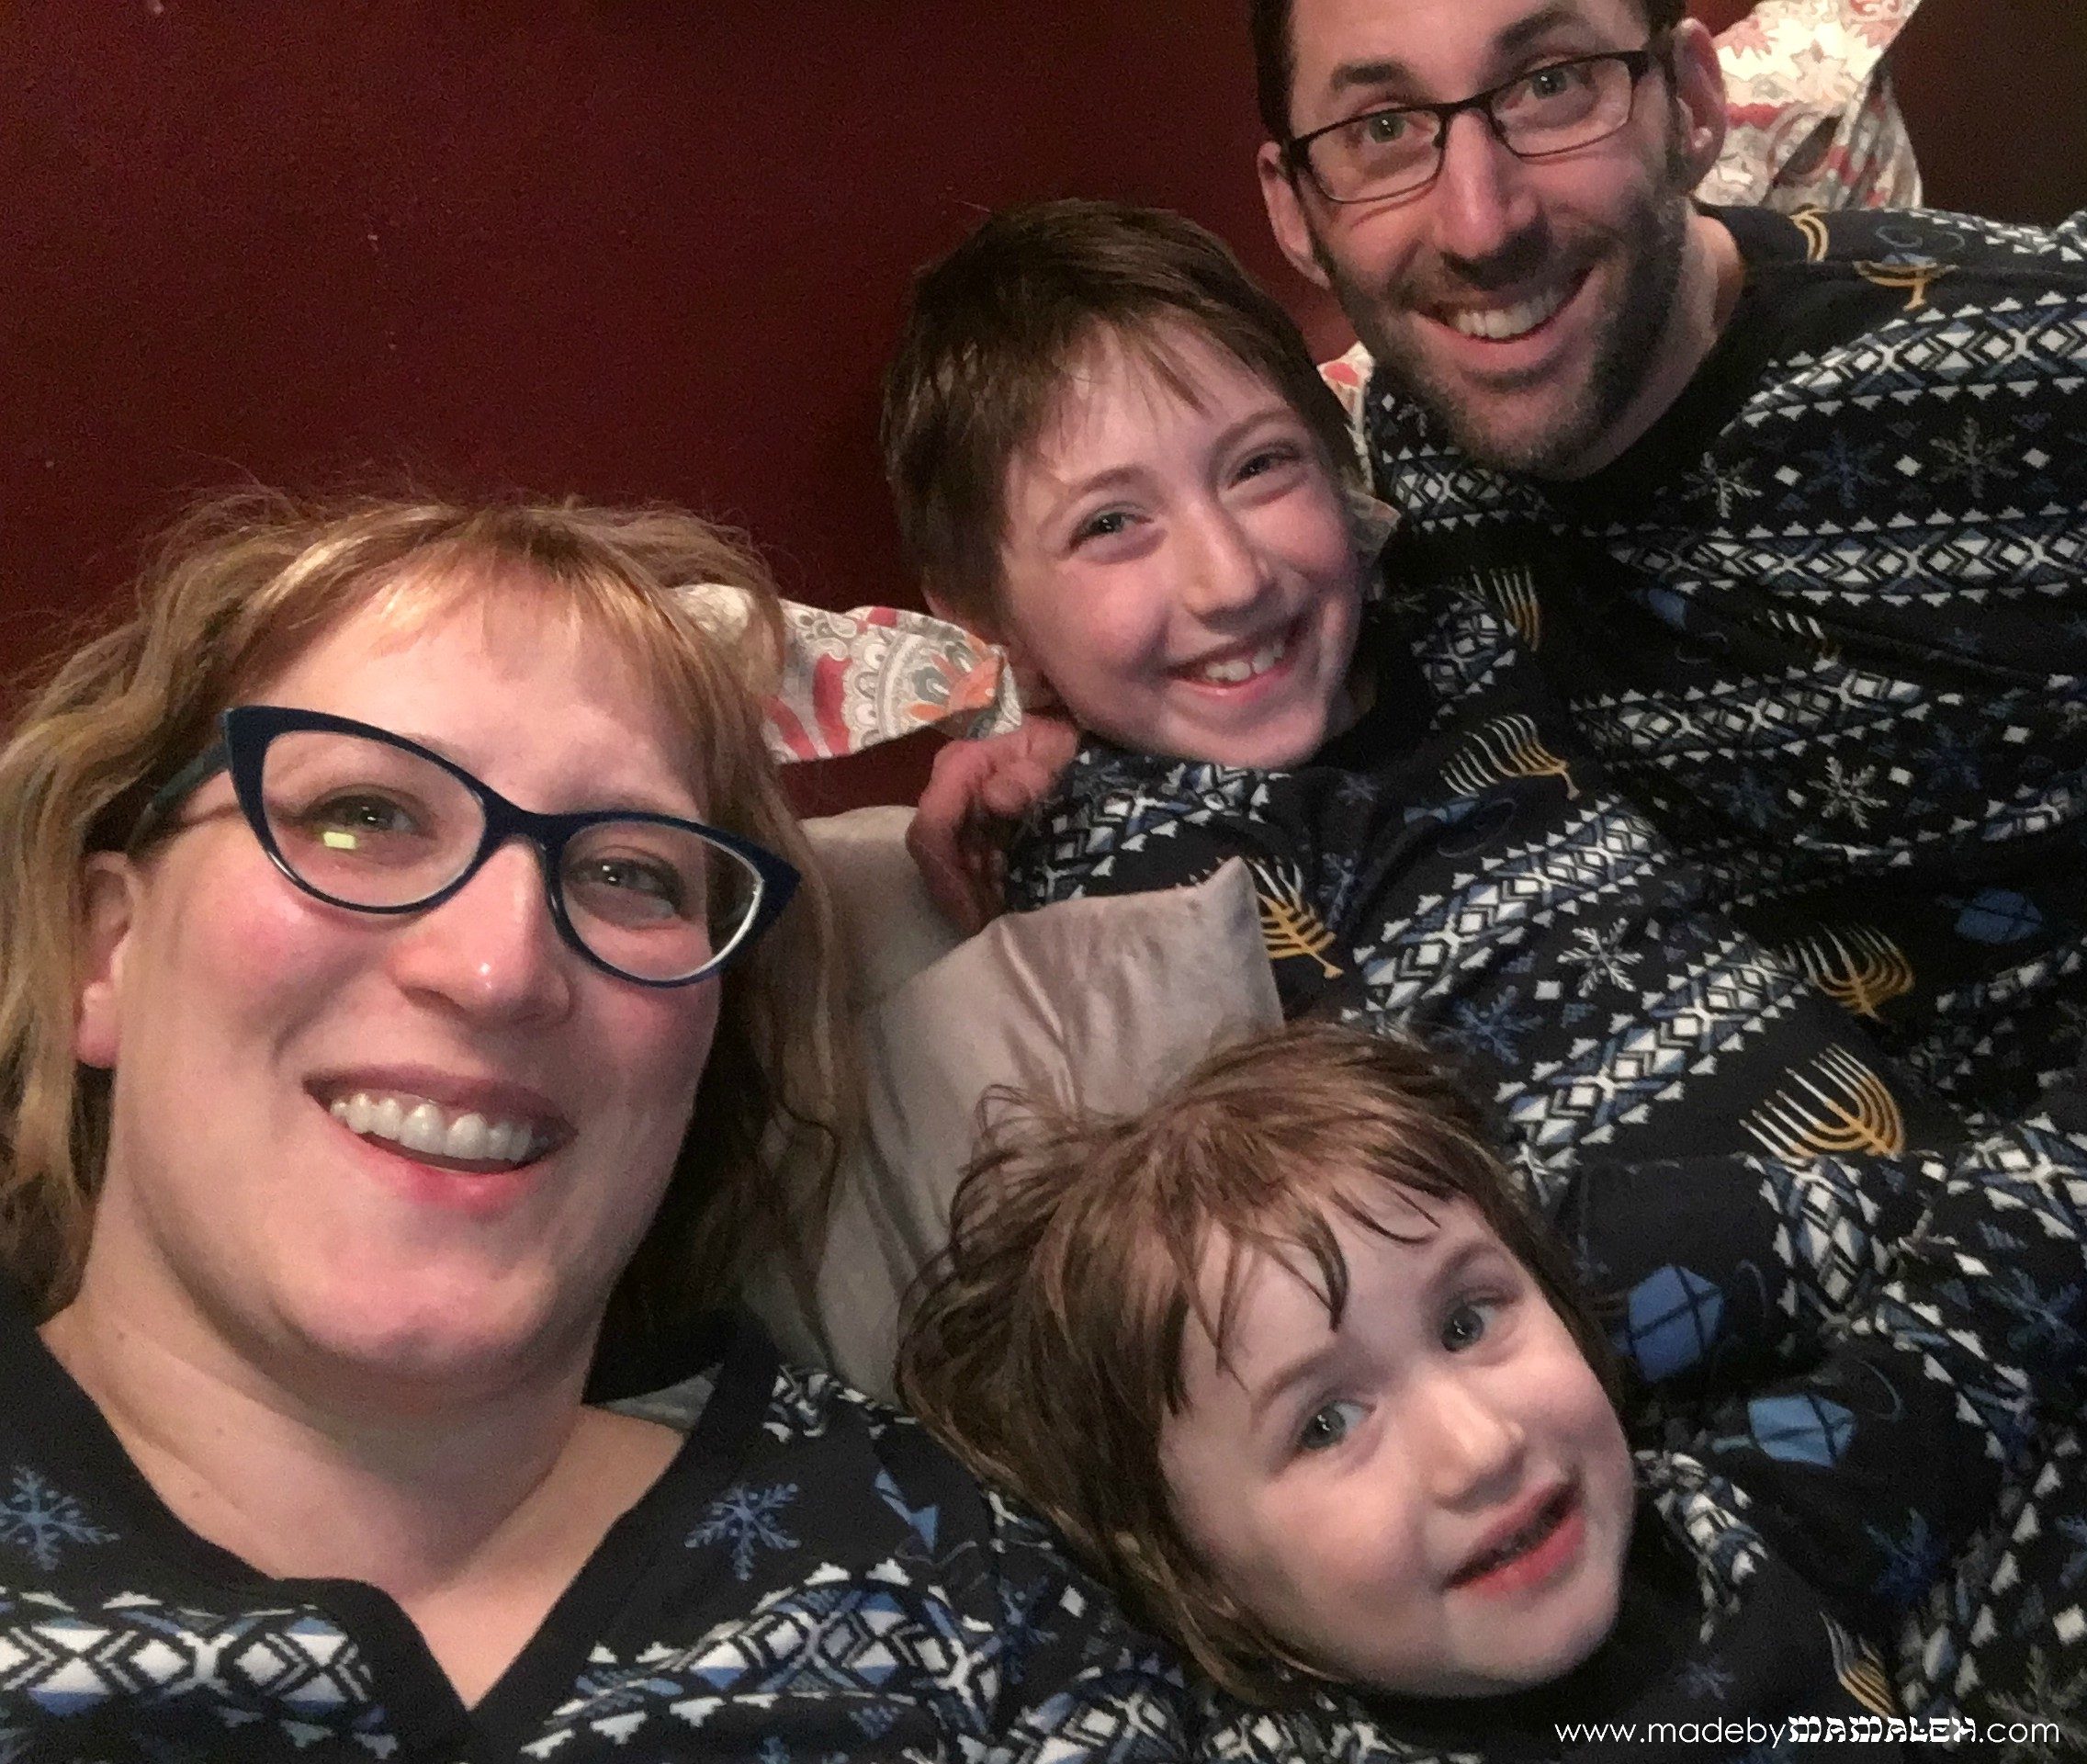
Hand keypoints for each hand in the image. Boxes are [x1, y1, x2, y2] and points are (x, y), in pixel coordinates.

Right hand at [907, 715, 1078, 934]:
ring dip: (973, 899)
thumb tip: (995, 799)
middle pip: (937, 859)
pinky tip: (1006, 908)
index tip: (971, 916)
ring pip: (952, 868)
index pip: (931, 830)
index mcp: (959, 769)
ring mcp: (962, 814)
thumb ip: (1029, 773)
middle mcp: (950, 793)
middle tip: (989, 932)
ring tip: (1000, 925)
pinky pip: (970, 868)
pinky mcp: (977, 830)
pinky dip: (985, 891)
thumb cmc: (1062, 740)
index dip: (945, 877)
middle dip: (960, 898)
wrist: (1073, 734)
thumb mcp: (1053, 749)